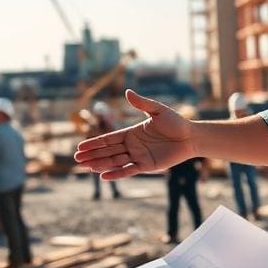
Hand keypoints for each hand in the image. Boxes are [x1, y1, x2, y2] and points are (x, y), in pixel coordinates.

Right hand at [74, 90, 193, 180]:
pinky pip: (129, 170)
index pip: (108, 139)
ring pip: (115, 161)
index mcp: (131, 133)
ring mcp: (138, 156)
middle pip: (108, 151)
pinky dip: (117, 173)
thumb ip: (141, 103)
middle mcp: (132, 146)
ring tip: (85, 167)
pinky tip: (104, 175)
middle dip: (92, 155)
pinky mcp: (147, 166)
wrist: (191, 136)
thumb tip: (127, 92)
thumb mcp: (157, 110)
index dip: (94, 143)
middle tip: (76, 159)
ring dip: (100, 164)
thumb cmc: (176, 122)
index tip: (80, 147)